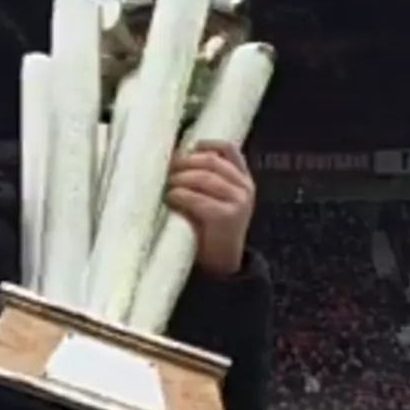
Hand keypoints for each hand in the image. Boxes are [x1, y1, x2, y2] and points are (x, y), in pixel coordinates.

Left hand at [166, 140, 254, 278]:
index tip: (187, 148)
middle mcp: (244, 188)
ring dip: (179, 179)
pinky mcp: (227, 217)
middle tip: (166, 170)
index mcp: (243, 180)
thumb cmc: (210, 229)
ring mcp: (239, 201)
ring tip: (165, 186)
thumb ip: (204, 179)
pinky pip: (198, 198)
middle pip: (211, 162)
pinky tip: (170, 199)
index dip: (207, 145)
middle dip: (184, 163)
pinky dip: (180, 195)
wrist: (223, 265)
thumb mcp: (214, 199)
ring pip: (204, 177)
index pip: (229, 150)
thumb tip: (176, 158)